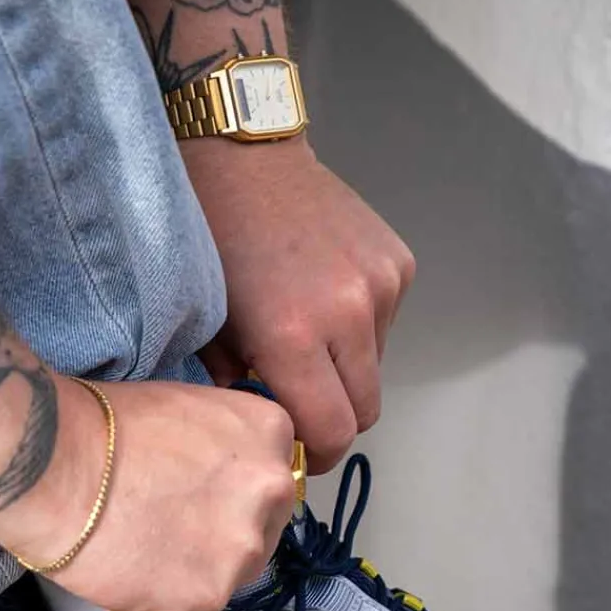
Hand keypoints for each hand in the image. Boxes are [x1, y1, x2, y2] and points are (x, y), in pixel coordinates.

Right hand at [0, 379, 295, 610]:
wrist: (51, 464)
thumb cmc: (100, 426)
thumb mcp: (188, 410)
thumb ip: (224, 447)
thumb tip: (218, 481)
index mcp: (271, 434)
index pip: (268, 481)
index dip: (225, 494)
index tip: (189, 495)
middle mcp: (271, 493)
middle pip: (255, 534)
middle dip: (213, 538)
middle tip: (158, 526)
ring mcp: (241, 551)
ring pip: (221, 580)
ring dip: (182, 576)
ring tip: (130, 548)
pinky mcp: (202, 601)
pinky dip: (147, 608)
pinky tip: (117, 575)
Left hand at [184, 136, 415, 471]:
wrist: (244, 156)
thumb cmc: (213, 242)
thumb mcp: (212, 327)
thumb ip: (243, 387)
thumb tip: (268, 423)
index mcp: (295, 337)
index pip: (334, 432)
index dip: (317, 453)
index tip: (299, 448)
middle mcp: (350, 314)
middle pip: (366, 411)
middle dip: (335, 419)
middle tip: (302, 403)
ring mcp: (382, 286)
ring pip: (377, 368)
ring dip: (347, 368)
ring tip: (307, 333)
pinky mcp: (399, 263)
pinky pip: (386, 325)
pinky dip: (359, 327)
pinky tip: (324, 295)